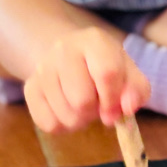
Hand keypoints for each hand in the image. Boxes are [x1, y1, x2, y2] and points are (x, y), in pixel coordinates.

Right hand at [24, 27, 150, 133]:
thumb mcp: (128, 73)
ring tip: (83, 105)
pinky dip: (63, 126)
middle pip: (82, 100)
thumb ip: (136, 90)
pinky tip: (68, 109)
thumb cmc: (105, 66)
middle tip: (97, 104)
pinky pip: (48, 123)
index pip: (107, 74)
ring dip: (80, 120)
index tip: (116, 108)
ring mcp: (43, 68)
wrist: (70, 55)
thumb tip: (127, 109)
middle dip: (95, 111)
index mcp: (94, 40)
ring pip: (65, 115)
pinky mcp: (30, 87)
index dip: (113, 99)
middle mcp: (64, 49)